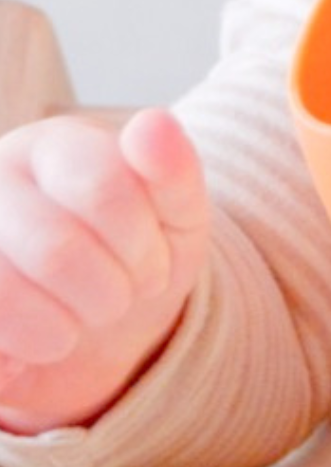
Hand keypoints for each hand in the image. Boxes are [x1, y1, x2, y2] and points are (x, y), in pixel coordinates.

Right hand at [0, 108, 208, 433]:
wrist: (102, 330)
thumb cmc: (137, 257)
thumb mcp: (177, 217)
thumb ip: (173, 169)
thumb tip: (153, 122)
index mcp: (55, 146)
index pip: (101, 188)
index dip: (143, 246)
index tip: (156, 261)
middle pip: (55, 250)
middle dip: (111, 291)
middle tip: (124, 294)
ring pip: (9, 289)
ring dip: (70, 324)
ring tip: (88, 315)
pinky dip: (36, 344)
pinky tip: (51, 337)